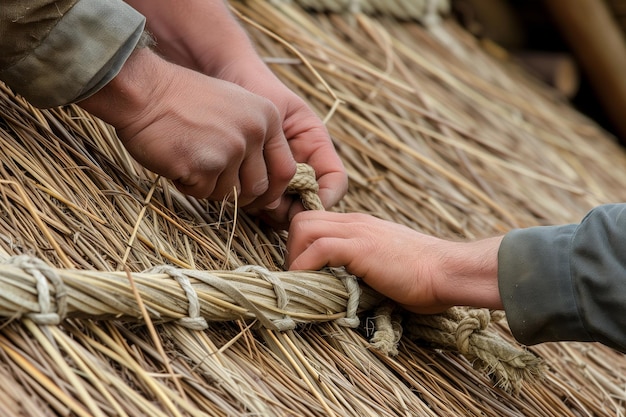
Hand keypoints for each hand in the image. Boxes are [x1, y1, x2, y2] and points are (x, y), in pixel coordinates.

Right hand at [125, 0, 347, 224]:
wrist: (144, 91)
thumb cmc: (184, 100)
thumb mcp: (236, 107)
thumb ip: (256, 139)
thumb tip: (267, 188)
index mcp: (268, 117)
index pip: (286, 169)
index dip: (272, 189)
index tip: (257, 196)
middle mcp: (254, 133)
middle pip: (258, 188)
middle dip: (238, 193)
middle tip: (214, 181)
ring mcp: (230, 150)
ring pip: (229, 194)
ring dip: (208, 186)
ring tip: (190, 158)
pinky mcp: (204, 167)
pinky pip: (202, 193)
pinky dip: (188, 185)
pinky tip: (176, 160)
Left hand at [213, 62, 346, 224]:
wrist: (227, 78)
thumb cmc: (255, 89)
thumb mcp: (276, 115)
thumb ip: (282, 151)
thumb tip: (281, 193)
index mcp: (316, 145)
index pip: (335, 180)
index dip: (326, 198)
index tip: (307, 206)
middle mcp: (304, 163)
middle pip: (312, 202)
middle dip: (295, 211)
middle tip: (270, 209)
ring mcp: (283, 174)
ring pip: (290, 208)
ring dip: (276, 213)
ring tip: (253, 201)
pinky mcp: (262, 181)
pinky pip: (268, 204)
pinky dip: (259, 208)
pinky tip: (244, 198)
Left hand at [287, 211, 503, 313]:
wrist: (449, 271)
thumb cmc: (425, 277)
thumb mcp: (385, 266)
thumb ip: (363, 268)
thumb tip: (341, 288)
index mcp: (360, 226)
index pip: (316, 221)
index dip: (302, 244)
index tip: (303, 270)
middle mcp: (355, 222)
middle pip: (302, 220)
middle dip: (292, 249)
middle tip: (300, 277)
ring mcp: (358, 231)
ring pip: (303, 227)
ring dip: (295, 256)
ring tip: (304, 282)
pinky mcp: (361, 247)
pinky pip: (318, 248)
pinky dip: (305, 267)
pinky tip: (311, 285)